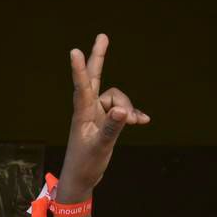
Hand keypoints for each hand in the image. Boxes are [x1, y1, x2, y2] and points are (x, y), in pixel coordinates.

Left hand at [58, 34, 149, 200]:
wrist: (80, 180)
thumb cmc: (85, 165)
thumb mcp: (101, 147)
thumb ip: (112, 128)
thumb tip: (123, 110)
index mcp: (82, 113)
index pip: (82, 86)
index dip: (79, 69)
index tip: (73, 51)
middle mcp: (88, 110)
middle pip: (95, 78)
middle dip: (99, 57)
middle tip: (103, 36)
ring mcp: (96, 114)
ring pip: (117, 99)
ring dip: (129, 108)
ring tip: (137, 122)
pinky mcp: (104, 121)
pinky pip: (122, 111)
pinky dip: (132, 114)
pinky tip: (143, 121)